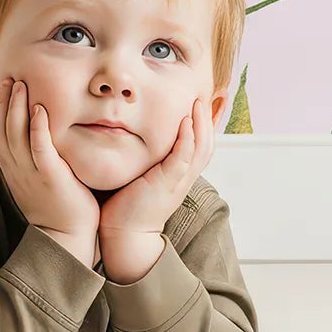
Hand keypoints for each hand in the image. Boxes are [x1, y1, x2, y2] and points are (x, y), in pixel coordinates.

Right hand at [0, 78, 100, 243]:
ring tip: (20, 85)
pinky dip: (37, 128)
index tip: (1, 89)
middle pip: (0, 129)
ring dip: (16, 107)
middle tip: (8, 79)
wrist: (65, 238)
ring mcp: (31, 173)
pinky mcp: (50, 177)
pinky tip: (40, 109)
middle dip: (3, 102)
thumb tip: (31, 136)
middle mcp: (15, 169)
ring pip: (15, 135)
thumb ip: (29, 158)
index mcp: (10, 169)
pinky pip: (39, 149)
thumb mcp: (32, 179)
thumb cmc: (54, 205)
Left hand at [98, 97, 214, 240]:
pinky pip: (184, 158)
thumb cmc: (126, 206)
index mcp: (178, 175)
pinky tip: (186, 123)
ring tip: (197, 102)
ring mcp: (177, 181)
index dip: (203, 126)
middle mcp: (182, 178)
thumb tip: (132, 140)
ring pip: (200, 149)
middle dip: (207, 120)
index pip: (198, 146)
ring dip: (201, 124)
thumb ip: (145, 161)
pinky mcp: (167, 184)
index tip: (202, 104)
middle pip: (206, 145)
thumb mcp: (141, 178)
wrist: (124, 235)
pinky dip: (187, 139)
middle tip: (203, 97)